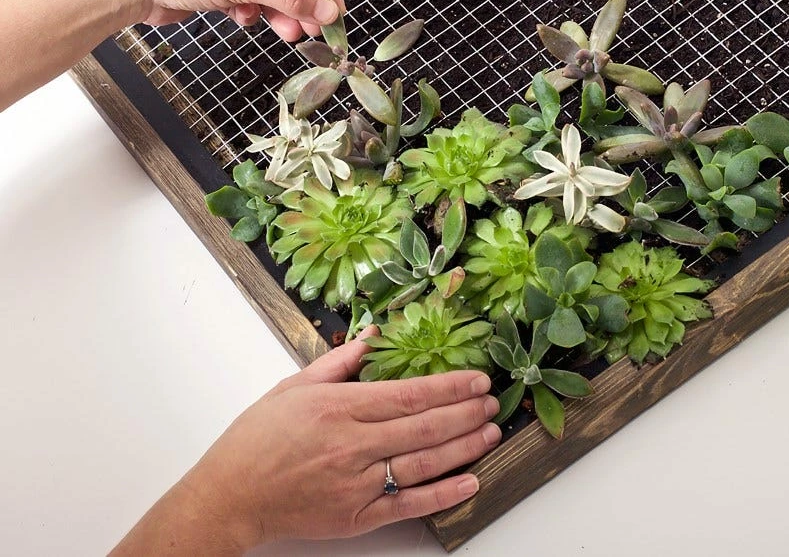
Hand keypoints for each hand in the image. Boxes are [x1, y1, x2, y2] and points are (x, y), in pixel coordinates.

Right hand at [184, 328, 500, 548]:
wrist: (231, 494)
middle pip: (423, 427)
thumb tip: (373, 336)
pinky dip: (442, 494)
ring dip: (463, 448)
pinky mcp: (356, 517)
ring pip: (422, 463)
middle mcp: (351, 445)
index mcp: (338, 408)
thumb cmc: (258, 437)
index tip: (475, 379)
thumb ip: (339, 361)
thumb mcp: (295, 385)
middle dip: (465, 413)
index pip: (407, 395)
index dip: (448, 387)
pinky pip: (408, 505)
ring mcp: (355, 485)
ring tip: (490, 433)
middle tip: (492, 402)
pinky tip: (468, 482)